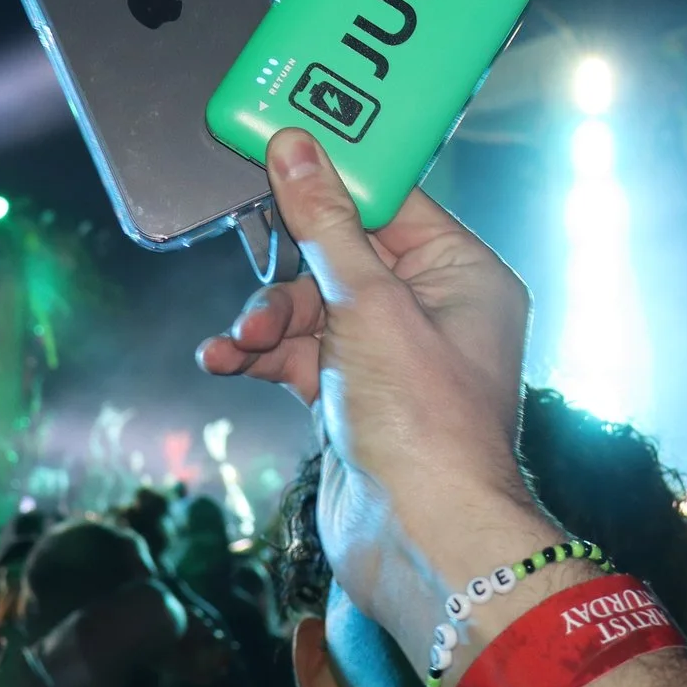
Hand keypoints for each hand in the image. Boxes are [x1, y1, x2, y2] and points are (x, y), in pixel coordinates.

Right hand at [195, 129, 552, 638]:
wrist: (418, 540)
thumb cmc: (422, 423)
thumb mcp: (367, 303)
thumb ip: (325, 223)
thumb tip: (296, 145)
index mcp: (463, 274)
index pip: (392, 201)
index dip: (333, 181)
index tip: (277, 151)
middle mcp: (433, 310)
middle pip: (342, 254)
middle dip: (289, 271)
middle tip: (258, 287)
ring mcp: (391, 358)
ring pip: (311, 308)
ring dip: (266, 322)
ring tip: (240, 345)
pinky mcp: (352, 398)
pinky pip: (297, 356)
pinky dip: (260, 357)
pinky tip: (224, 362)